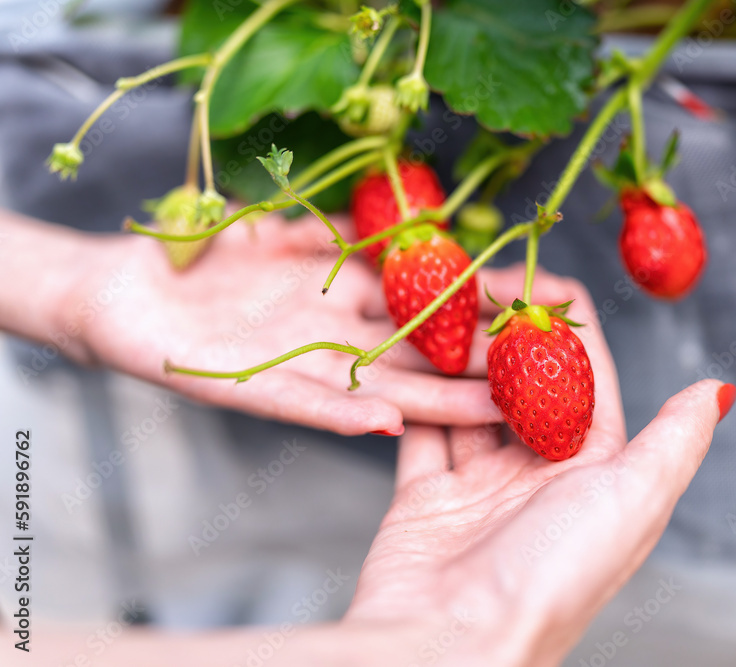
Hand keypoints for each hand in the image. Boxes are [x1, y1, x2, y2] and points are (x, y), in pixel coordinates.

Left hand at [55, 212, 505, 435]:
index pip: (429, 315)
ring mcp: (296, 367)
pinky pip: (305, 403)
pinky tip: (390, 423)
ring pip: (380, 388)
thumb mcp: (278, 236)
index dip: (482, 320)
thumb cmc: (202, 262)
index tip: (540, 322)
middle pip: (420, 361)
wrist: (121, 290)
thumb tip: (389, 225)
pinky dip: (346, 413)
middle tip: (549, 389)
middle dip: (481, 374)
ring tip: (499, 418)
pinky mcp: (249, 386)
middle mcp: (334, 342)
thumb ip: (335, 236)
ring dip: (436, 405)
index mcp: (345, 305)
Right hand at [343, 277, 728, 665]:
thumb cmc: (551, 577)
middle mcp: (539, 475)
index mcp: (596, 472)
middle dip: (502, 334)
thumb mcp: (631, 500)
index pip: (586, 377)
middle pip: (523, 382)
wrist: (451, 645)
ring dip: (454, 357)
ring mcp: (480, 485)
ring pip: (468, 400)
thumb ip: (673, 441)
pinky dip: (413, 395)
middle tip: (472, 292)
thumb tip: (718, 389)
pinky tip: (405, 356)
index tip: (533, 282)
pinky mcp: (425, 497)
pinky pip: (421, 431)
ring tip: (436, 313)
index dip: (565, 325)